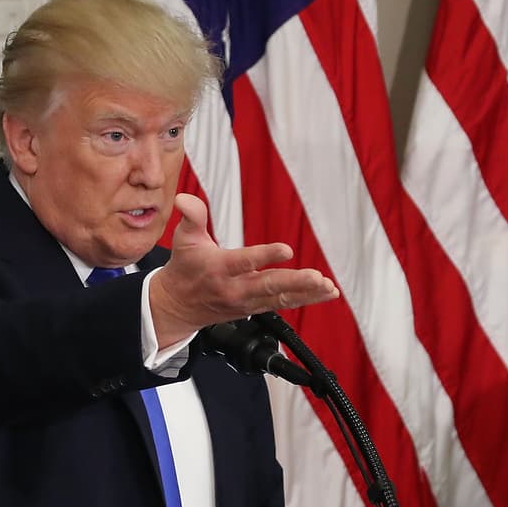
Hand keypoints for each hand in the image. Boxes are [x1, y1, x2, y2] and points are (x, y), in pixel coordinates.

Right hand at [149, 194, 339, 347]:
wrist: (179, 306)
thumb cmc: (186, 268)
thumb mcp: (184, 239)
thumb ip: (192, 217)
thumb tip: (185, 199)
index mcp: (219, 269)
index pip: (244, 262)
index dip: (265, 256)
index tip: (286, 249)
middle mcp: (235, 289)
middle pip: (269, 286)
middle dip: (295, 282)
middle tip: (317, 278)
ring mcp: (248, 302)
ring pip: (281, 298)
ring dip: (307, 293)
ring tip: (328, 288)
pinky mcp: (257, 308)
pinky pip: (284, 304)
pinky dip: (307, 299)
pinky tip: (326, 293)